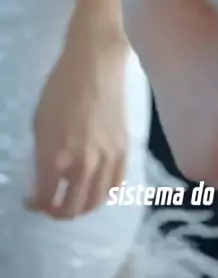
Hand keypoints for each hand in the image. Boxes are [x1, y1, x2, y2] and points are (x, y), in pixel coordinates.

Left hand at [28, 24, 127, 218]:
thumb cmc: (60, 88)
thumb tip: (44, 178)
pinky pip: (116, 185)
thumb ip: (41, 156)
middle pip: (71, 207)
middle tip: (51, 206)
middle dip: (57, 212)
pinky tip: (96, 190)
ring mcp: (107, 159)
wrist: (95, 65)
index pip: (45, 197)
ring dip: (81, 208)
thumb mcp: (39, 123)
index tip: (32, 201)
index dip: (36, 204)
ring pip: (96, 201)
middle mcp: (83, 164)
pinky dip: (105, 195)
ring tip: (73, 202)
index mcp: (56, 156)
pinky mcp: (124, 150)